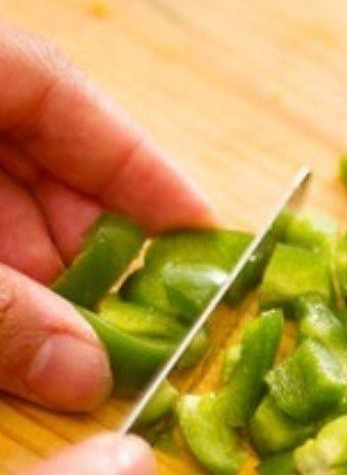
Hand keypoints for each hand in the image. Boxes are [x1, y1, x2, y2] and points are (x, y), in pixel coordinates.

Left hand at [0, 23, 215, 410]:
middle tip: (139, 317)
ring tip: (87, 345)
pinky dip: (7, 289)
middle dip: (94, 250)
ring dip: (50, 283)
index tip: (199, 227)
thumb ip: (1, 309)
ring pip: (9, 216)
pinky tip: (30, 334)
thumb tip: (88, 379)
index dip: (139, 166)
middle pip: (43, 169)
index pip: (60, 95)